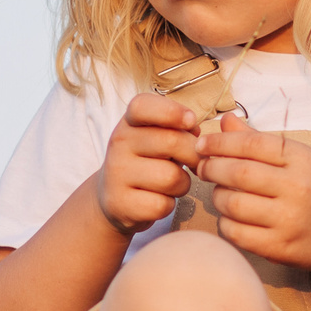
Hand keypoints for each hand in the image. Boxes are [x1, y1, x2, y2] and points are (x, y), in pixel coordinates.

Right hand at [93, 93, 202, 236]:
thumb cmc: (146, 162)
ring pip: (171, 178)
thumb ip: (176, 130)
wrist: (113, 198)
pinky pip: (163, 204)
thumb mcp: (156, 138)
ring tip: (173, 184)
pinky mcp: (120, 203)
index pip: (142, 106)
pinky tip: (159, 200)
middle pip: (171, 142)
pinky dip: (169, 205)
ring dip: (182, 184)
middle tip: (194, 163)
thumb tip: (197, 134)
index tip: (191, 121)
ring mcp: (117, 174)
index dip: (172, 111)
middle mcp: (118, 144)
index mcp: (128, 123)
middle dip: (194, 154)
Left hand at [197, 114, 310, 270]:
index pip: (251, 144)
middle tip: (204, 167)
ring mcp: (289, 220)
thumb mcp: (295, 158)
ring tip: (221, 192)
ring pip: (233, 204)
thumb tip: (225, 121)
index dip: (220, 142)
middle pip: (239, 173)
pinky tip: (230, 216)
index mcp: (301, 159)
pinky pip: (236, 233)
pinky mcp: (280, 247)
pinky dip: (225, 222)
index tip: (203, 144)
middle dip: (212, 168)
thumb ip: (258, 141)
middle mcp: (297, 188)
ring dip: (217, 196)